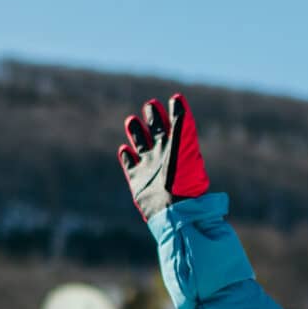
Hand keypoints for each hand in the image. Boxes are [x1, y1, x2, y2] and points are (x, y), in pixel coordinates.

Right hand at [116, 94, 211, 221]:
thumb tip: (178, 99)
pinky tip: (124, 149)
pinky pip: (130, 165)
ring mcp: (149, 168)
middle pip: (155, 133)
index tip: (164, 100)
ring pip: (141, 145)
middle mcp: (162, 156)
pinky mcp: (138, 181)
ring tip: (131, 120)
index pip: (171, 125)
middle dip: (152, 119)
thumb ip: (181, 123)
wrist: (174, 209)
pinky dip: (126, 156)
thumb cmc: (183, 178)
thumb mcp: (183, 146)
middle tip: (149, 104)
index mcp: (175, 148)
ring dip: (136, 133)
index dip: (167, 112)